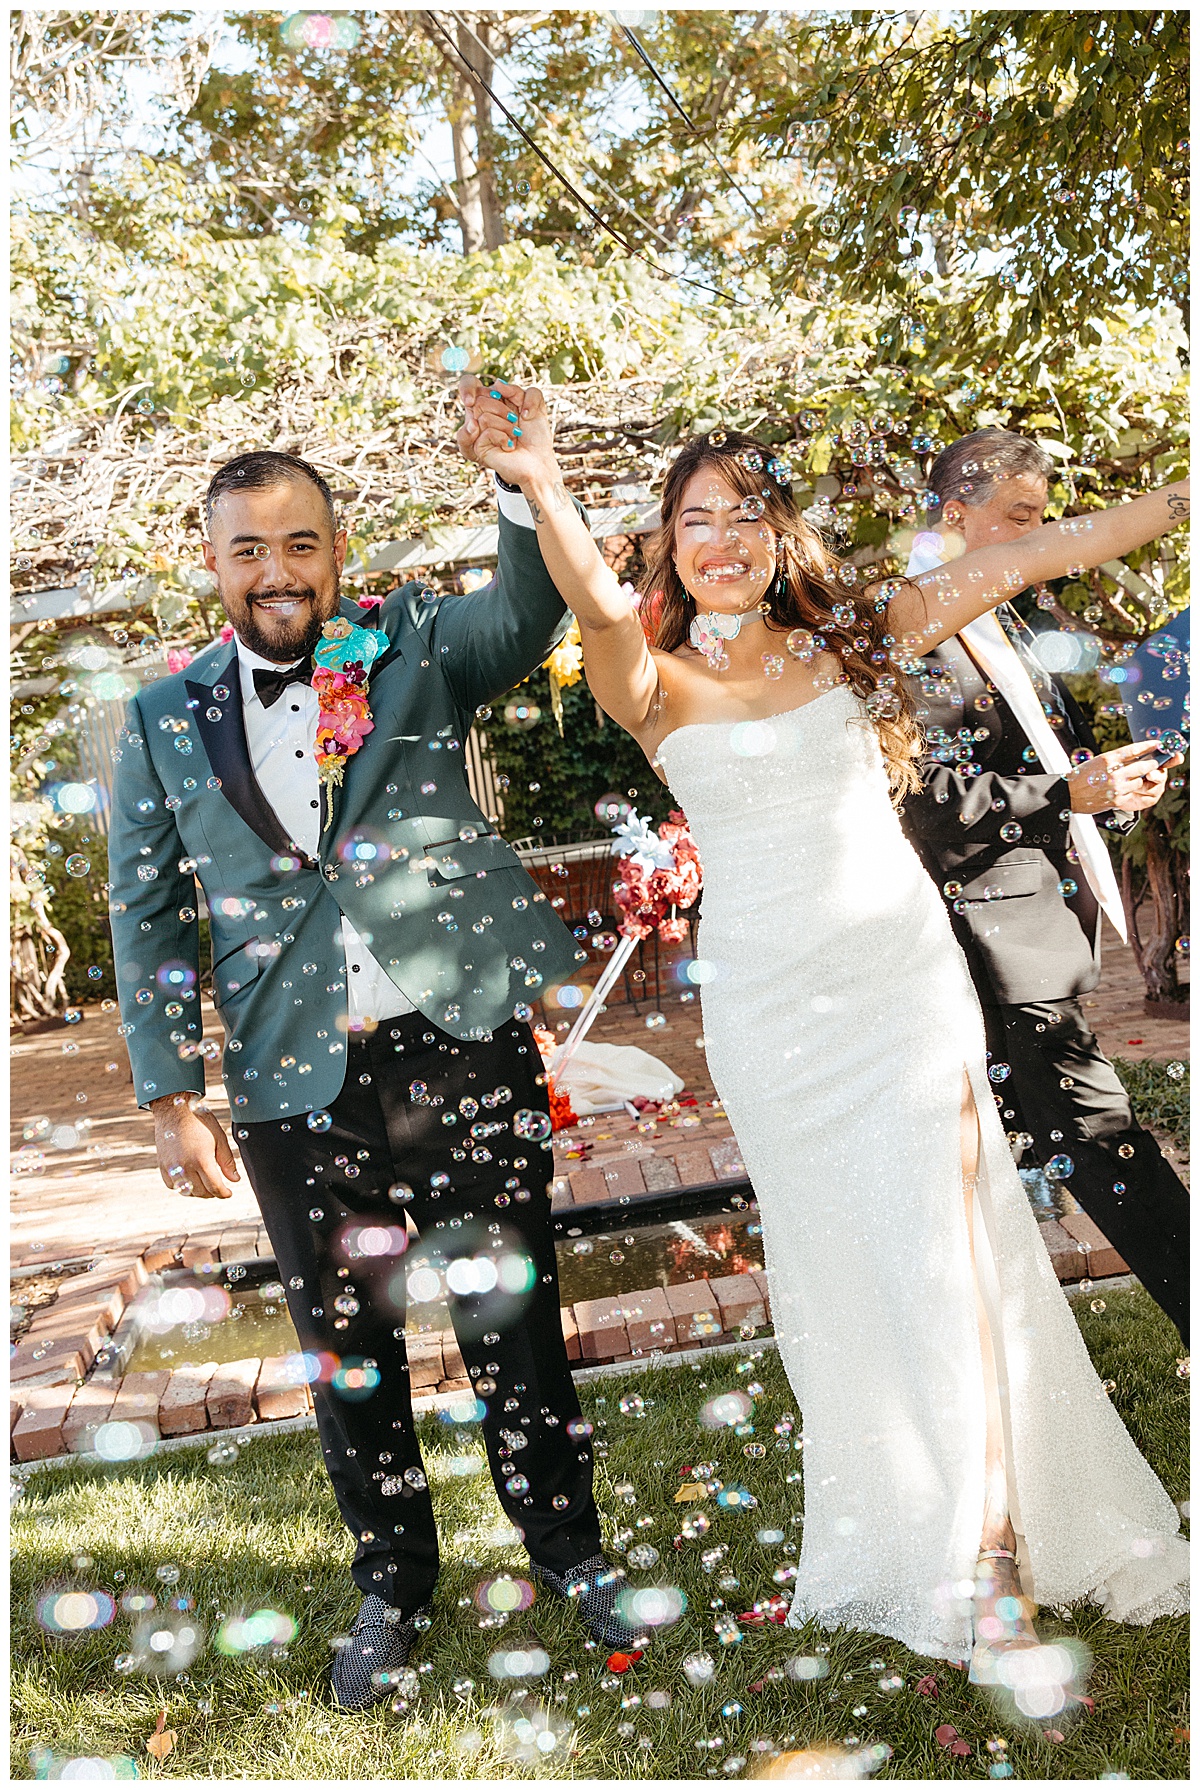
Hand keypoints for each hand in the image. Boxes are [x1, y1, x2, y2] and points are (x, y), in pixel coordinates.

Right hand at [151, 1093, 239, 1198]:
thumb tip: (235, 1180)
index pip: (214, 1187)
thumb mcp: (219, 1139)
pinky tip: (190, 1178)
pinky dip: (183, 1186)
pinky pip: (173, 1185)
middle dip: (213, 1193)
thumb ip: (227, 1162)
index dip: (224, 1193)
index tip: (229, 1193)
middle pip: (201, 1192)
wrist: (174, 1110)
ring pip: (187, 1192)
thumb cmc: (200, 1122)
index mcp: (201, 1160)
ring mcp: (171, 1168)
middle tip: (219, 1188)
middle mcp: (185, 1166)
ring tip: (206, 1184)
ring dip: (198, 1192)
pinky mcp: (162, 1166)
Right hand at [459, 378, 560, 490]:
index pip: (468, 385)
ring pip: (484, 416)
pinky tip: (508, 446)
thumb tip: (497, 384)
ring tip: (513, 436)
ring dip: (507, 426)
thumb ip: (518, 390)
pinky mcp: (478, 446)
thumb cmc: (536, 435)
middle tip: (515, 422)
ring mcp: (478, 431)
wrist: (539, 460)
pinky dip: (503, 437)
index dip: (467, 388)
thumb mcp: (534, 405)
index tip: (485, 394)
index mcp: (491, 401)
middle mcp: (481, 414)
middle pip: (479, 399)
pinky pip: (486, 431)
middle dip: (504, 410)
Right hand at [1065, 740, 1181, 814]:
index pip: (1134, 750)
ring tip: (1132, 778)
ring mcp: (1116, 787)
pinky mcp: (1117, 800)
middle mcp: (1113, 772)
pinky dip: (1131, 790)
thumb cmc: (1081, 776)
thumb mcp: (1098, 761)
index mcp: (1108, 759)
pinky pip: (1132, 793)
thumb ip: (1116, 759)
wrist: (1068, 794)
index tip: (1156, 745)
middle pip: (1143, 766)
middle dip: (1152, 764)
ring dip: (1139, 779)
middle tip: (1155, 762)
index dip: (1148, 746)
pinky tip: (1125, 788)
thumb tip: (1136, 756)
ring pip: (1140, 781)